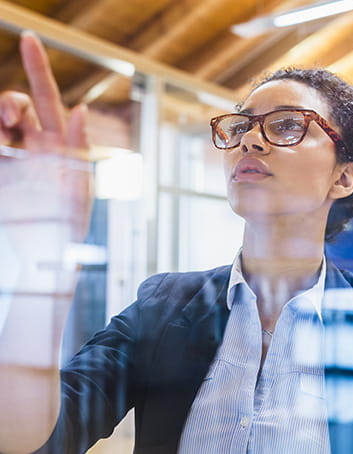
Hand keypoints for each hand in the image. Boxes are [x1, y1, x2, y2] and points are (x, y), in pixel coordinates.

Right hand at [0, 32, 91, 244]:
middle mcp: (37, 146)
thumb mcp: (79, 184)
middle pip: (20, 105)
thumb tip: (81, 108)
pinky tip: (1, 145)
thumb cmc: (70, 222)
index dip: (39, 70)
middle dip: (11, 101)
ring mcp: (15, 157)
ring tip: (3, 134)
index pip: (50, 101)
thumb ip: (79, 146)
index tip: (30, 38)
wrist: (45, 252)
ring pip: (0, 120)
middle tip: (10, 120)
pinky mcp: (0, 171)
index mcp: (61, 144)